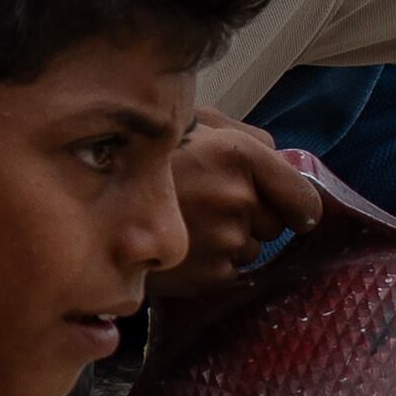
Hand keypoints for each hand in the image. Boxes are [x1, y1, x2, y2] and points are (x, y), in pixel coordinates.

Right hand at [160, 115, 322, 291]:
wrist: (93, 200)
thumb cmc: (146, 153)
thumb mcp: (196, 121)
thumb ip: (245, 134)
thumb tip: (279, 156)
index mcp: (239, 155)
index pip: (303, 197)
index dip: (301, 207)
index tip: (296, 211)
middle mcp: (237, 199)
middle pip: (275, 224)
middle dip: (254, 217)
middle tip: (214, 204)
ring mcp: (222, 241)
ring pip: (251, 250)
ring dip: (232, 240)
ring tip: (193, 223)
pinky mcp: (206, 275)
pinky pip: (229, 272)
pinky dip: (212, 263)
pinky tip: (185, 244)